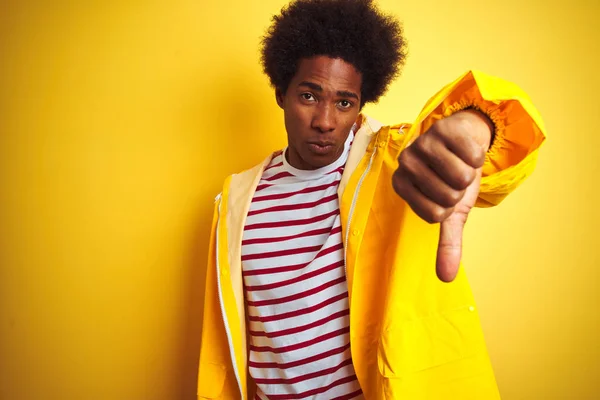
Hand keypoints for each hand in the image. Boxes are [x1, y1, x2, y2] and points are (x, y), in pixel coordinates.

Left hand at [392, 110, 492, 281]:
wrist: (466, 140)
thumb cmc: (453, 177)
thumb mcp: (452, 212)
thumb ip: (447, 243)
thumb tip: (446, 278)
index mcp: (401, 185)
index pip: (434, 214)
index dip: (450, 207)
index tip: (446, 194)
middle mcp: (405, 163)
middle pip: (448, 196)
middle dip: (460, 190)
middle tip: (453, 177)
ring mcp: (422, 143)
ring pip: (460, 177)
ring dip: (469, 173)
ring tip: (459, 163)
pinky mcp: (443, 128)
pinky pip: (471, 155)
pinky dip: (477, 155)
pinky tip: (466, 149)